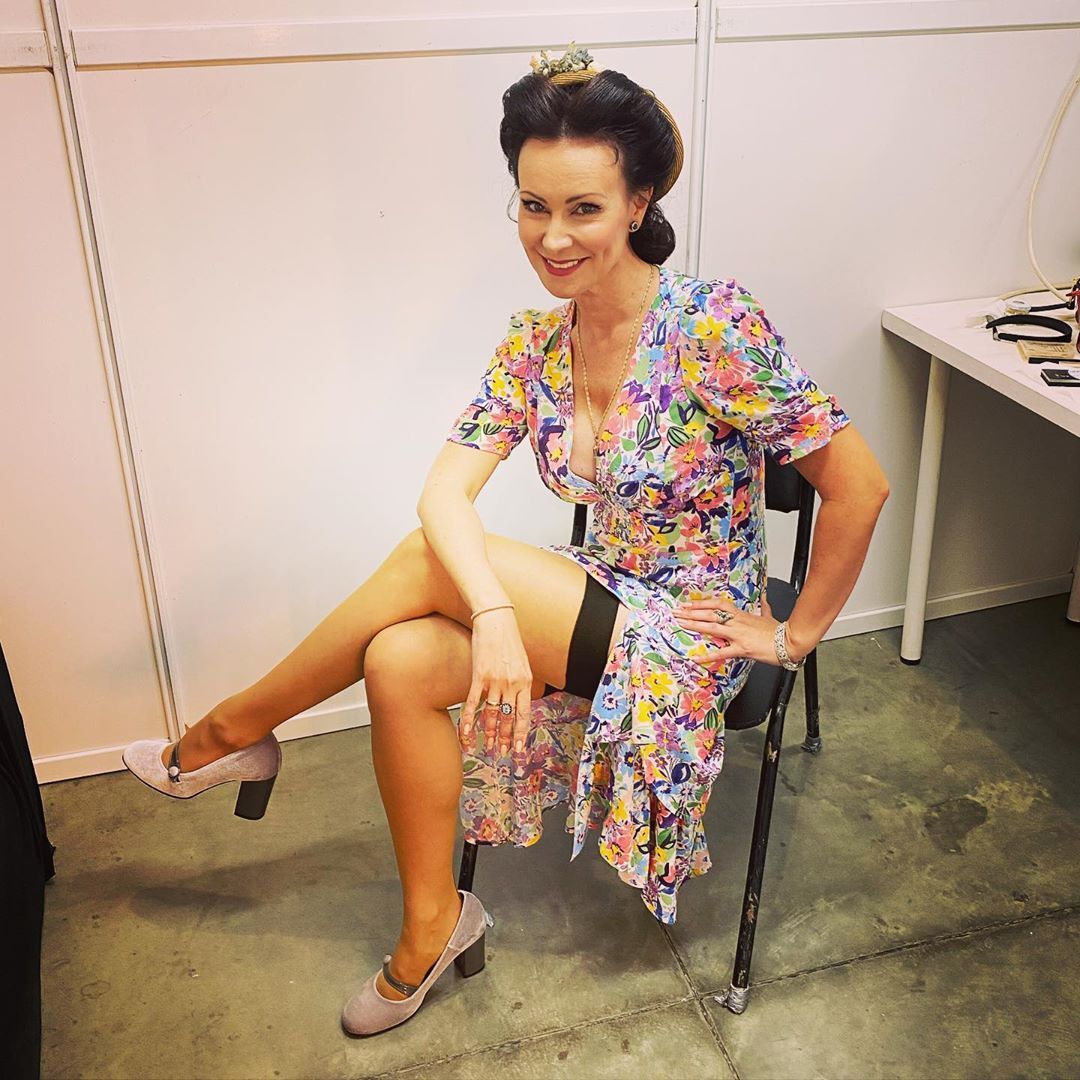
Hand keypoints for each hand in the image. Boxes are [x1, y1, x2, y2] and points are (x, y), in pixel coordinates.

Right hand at [458, 609, 532, 758]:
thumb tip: (520, 696)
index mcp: (525, 681)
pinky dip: (469, 721)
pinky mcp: (479, 676)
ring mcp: (495, 681)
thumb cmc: (508, 638)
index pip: (523, 714)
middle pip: (507, 718)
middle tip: (501, 752)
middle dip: (504, 738)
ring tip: (487, 746)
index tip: (518, 748)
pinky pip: (473, 704)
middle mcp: (512, 683)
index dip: (520, 733)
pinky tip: (466, 733)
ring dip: (488, 732)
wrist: (496, 619)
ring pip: (491, 714)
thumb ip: (521, 680)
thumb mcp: (522, 661)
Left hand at [672, 594, 808, 666]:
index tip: (689, 604)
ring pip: (713, 627)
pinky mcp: (743, 648)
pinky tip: (696, 658)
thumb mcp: (769, 616)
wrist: (790, 641)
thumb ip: (764, 608)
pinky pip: (722, 652)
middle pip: (711, 613)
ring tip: (680, 623)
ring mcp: (739, 635)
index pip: (718, 605)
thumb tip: (764, 598)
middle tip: (677, 611)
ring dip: (695, 625)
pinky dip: (708, 655)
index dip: (702, 603)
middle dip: (692, 612)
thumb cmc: (779, 631)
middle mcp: (737, 622)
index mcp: (742, 615)